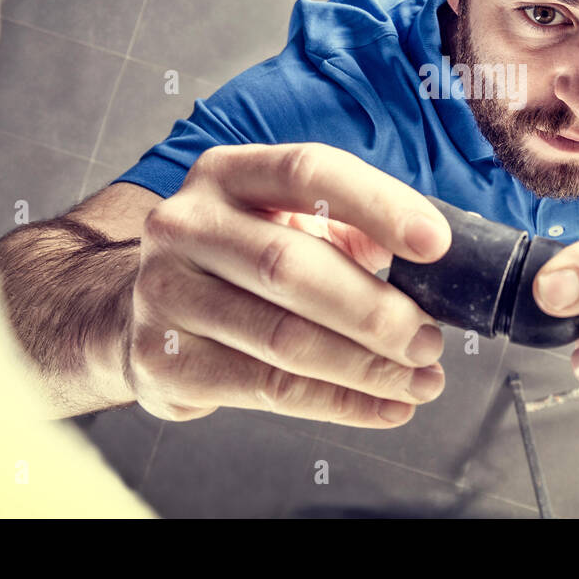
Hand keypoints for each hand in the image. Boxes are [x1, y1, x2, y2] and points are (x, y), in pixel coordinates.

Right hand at [126, 143, 451, 425]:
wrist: (142, 312)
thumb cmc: (240, 262)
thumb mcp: (287, 223)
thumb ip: (352, 229)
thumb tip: (430, 259)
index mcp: (227, 174)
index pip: (307, 171)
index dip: (377, 204)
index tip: (437, 244)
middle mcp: (185, 224)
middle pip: (290, 267)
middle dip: (375, 310)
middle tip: (429, 340)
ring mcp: (164, 293)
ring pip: (283, 338)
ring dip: (366, 366)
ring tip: (421, 378)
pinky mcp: (163, 359)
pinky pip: (269, 389)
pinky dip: (341, 402)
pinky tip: (386, 406)